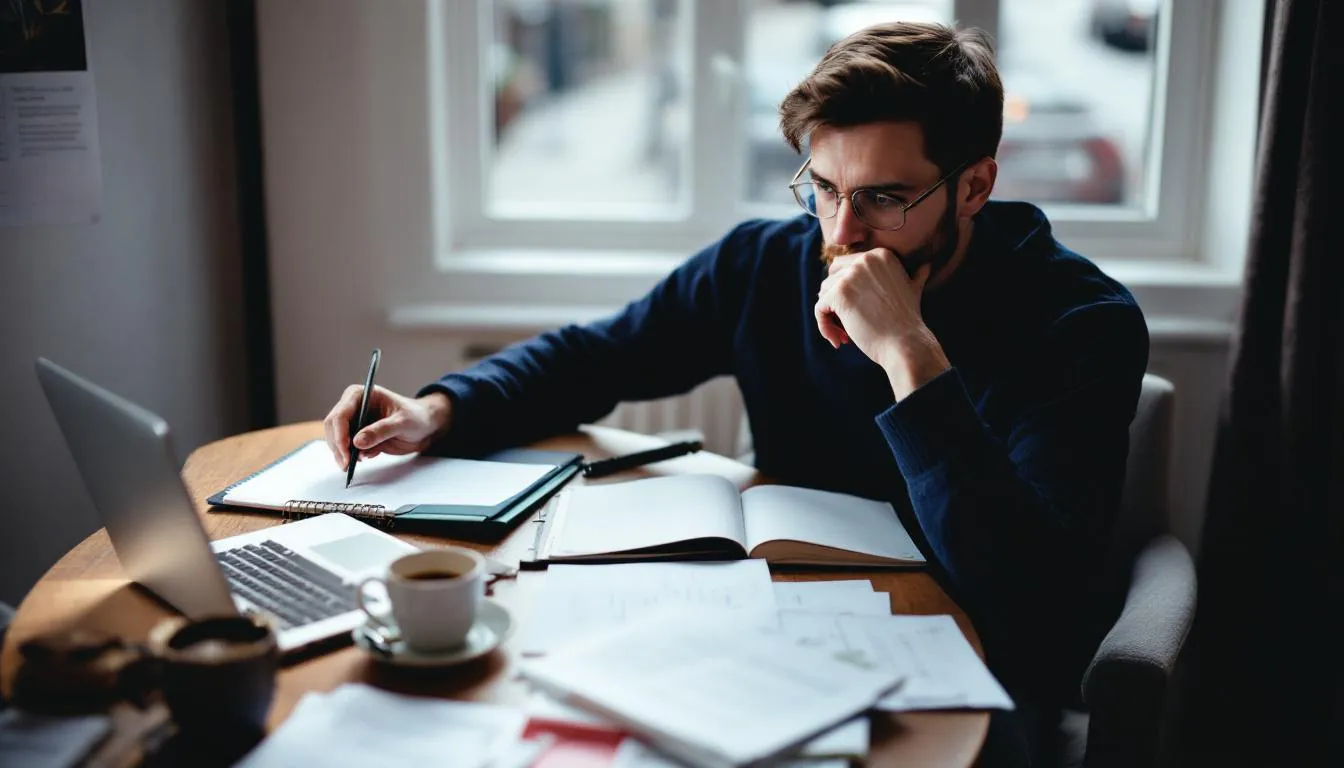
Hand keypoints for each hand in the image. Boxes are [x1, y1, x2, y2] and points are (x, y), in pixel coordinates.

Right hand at [323, 387, 453, 469]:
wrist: (424, 426)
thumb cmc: (416, 417)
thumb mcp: (402, 423)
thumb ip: (381, 431)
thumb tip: (358, 442)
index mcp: (360, 395)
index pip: (341, 414)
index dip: (340, 434)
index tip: (346, 452)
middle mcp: (352, 406)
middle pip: (333, 427)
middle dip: (338, 447)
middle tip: (346, 465)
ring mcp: (354, 422)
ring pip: (336, 439)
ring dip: (342, 454)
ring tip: (353, 465)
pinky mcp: (357, 436)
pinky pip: (346, 448)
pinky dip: (350, 456)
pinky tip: (364, 459)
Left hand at [815, 248, 949, 397]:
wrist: (906, 344)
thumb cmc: (908, 322)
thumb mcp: (914, 290)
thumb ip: (915, 276)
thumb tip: (926, 267)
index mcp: (880, 255)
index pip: (846, 266)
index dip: (847, 290)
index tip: (859, 311)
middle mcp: (865, 259)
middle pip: (831, 276)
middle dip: (834, 300)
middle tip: (845, 323)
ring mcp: (851, 275)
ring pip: (824, 293)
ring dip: (830, 316)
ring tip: (844, 335)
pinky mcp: (839, 294)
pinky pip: (819, 308)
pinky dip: (824, 326)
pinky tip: (838, 340)